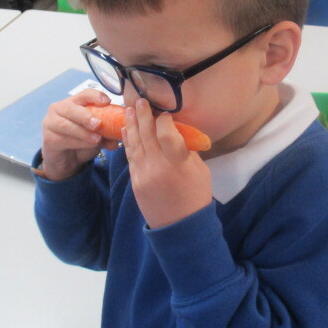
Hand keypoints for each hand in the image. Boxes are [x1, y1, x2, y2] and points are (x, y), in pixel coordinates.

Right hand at [41, 89, 118, 180]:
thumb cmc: (82, 141)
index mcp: (74, 102)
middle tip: (99, 124)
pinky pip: (62, 139)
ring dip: (83, 132)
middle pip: (72, 108)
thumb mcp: (98, 136)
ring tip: (96, 139)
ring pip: (66, 125)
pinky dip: (77, 142)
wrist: (66, 159)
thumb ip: (107, 134)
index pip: (84, 94)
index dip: (95, 96)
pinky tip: (87, 146)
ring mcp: (50, 122)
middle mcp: (59, 108)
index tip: (107, 102)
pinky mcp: (48, 138)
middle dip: (86, 116)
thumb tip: (120, 136)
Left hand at [123, 99, 212, 228]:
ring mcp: (143, 175)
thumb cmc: (196, 197)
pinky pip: (130, 157)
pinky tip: (126, 131)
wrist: (180, 228)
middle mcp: (158, 167)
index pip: (167, 133)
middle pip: (147, 134)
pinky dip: (128, 142)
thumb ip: (187, 151)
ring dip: (131, 125)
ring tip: (129, 110)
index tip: (165, 113)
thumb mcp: (200, 171)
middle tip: (141, 100)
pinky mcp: (135, 182)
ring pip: (135, 144)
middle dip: (143, 115)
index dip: (164, 120)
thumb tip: (175, 131)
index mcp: (178, 164)